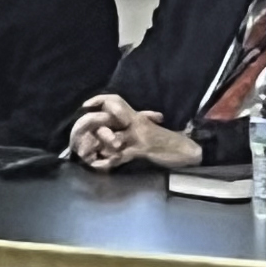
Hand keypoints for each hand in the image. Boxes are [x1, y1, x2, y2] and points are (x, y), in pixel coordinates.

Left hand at [69, 94, 202, 170]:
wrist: (185, 149)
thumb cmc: (166, 140)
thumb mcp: (149, 128)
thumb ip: (134, 125)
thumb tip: (119, 125)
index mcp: (136, 116)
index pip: (116, 100)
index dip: (99, 100)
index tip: (85, 105)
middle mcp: (136, 122)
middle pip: (111, 115)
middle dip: (94, 123)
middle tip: (80, 132)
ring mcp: (139, 136)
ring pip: (115, 136)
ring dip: (101, 144)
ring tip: (88, 152)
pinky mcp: (142, 150)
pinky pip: (121, 156)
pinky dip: (108, 162)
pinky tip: (98, 166)